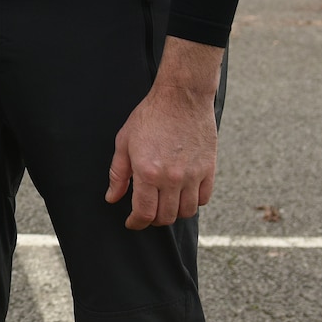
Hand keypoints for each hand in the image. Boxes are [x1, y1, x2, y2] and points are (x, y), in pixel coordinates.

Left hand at [107, 35, 221, 229]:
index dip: (136, 223)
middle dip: (153, 220)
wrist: (181, 98)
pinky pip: (204, 199)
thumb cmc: (149, 117)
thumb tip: (112, 198)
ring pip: (186, 212)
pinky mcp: (209, 170)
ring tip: (164, 205)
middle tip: (147, 213)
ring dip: (173, 213)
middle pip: (166, 216)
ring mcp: (193, 175)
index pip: (144, 212)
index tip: (132, 223)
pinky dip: (193, 203)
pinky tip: (182, 195)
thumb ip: (118, 174)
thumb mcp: (124, 142)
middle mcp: (172, 178)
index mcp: (148, 172)